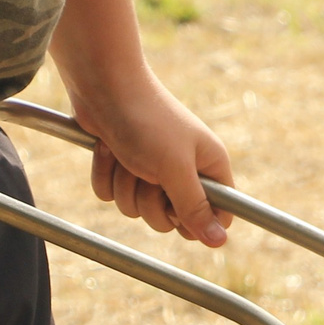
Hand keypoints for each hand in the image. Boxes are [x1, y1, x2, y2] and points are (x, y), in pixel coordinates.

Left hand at [72, 77, 233, 245]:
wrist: (103, 82)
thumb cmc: (147, 120)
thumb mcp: (175, 169)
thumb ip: (195, 208)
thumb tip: (220, 242)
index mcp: (210, 167)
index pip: (219, 215)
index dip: (198, 221)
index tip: (178, 207)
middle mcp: (185, 171)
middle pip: (171, 219)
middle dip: (151, 202)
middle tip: (148, 175)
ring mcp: (152, 169)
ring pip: (137, 209)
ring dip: (124, 185)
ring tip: (125, 154)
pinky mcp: (123, 165)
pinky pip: (112, 195)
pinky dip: (105, 175)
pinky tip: (108, 149)